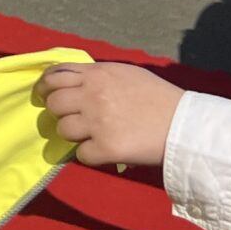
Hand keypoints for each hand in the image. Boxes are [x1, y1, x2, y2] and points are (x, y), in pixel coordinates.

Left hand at [38, 63, 183, 168]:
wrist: (186, 126)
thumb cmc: (160, 99)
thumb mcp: (127, 74)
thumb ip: (98, 75)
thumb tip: (71, 81)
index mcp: (99, 74)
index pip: (55, 76)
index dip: (45, 87)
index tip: (44, 95)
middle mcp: (94, 95)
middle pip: (53, 104)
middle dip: (60, 113)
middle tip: (73, 119)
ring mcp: (98, 122)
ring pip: (63, 130)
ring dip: (75, 135)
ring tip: (94, 135)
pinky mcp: (105, 148)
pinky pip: (81, 154)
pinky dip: (91, 155)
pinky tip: (106, 150)